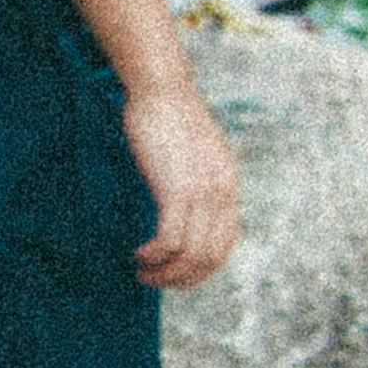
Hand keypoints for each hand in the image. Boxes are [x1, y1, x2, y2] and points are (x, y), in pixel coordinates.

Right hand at [125, 78, 240, 288]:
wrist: (161, 87)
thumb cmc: (168, 114)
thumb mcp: (193, 152)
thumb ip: (196, 177)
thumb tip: (181, 201)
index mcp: (228, 185)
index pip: (225, 244)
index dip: (201, 267)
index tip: (175, 271)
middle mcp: (222, 194)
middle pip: (210, 258)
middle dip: (181, 278)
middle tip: (154, 280)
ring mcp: (202, 194)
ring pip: (190, 256)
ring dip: (165, 273)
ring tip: (143, 272)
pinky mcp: (178, 190)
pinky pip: (170, 241)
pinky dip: (154, 256)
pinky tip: (139, 254)